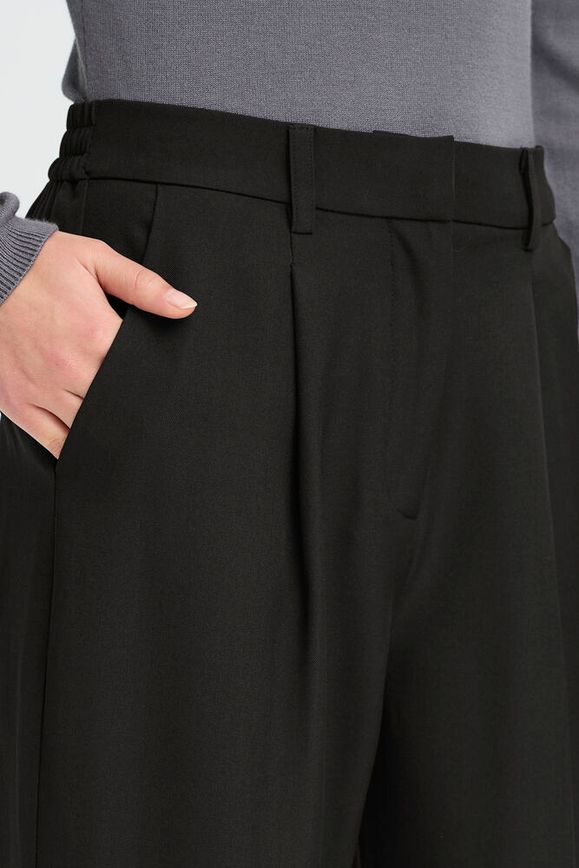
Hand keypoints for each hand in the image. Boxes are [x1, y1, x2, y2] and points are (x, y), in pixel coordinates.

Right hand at [0, 230, 197, 458]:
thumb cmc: (40, 264)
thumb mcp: (95, 260)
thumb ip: (143, 285)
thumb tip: (186, 307)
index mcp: (96, 335)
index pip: (143, 376)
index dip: (161, 387)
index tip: (173, 394)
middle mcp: (70, 369)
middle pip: (120, 409)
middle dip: (140, 415)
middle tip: (158, 423)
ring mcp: (42, 390)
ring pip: (90, 431)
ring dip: (111, 434)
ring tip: (131, 437)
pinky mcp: (18, 403)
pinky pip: (53, 442)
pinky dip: (75, 450)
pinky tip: (93, 448)